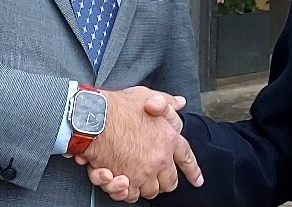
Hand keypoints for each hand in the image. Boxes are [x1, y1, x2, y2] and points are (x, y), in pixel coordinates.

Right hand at [78, 87, 202, 199]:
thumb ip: (165, 101)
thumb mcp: (146, 95)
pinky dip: (123, 191)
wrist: (94, 117)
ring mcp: (142, 172)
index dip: (192, 171)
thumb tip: (180, 102)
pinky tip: (117, 180)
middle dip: (163, 182)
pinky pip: (128, 195)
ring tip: (132, 177)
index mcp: (168, 139)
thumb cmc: (118, 106)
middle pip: (169, 182)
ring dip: (142, 186)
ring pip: (149, 191)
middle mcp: (159, 159)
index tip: (197, 180)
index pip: (186, 158)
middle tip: (154, 177)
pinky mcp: (124, 181)